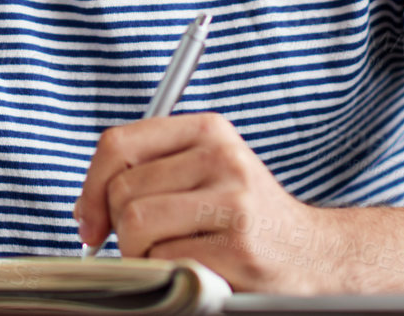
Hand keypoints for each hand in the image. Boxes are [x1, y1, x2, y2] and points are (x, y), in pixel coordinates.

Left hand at [73, 112, 339, 293]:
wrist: (316, 256)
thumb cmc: (247, 217)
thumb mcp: (207, 172)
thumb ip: (152, 170)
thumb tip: (87, 208)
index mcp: (208, 130)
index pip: (118, 143)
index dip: (91, 186)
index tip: (89, 219)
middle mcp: (222, 157)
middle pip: (123, 189)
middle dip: (119, 228)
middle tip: (141, 246)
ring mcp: (233, 200)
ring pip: (137, 223)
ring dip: (140, 253)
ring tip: (171, 256)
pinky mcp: (238, 245)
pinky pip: (165, 260)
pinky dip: (167, 273)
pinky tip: (196, 269)